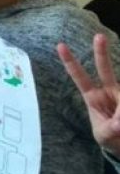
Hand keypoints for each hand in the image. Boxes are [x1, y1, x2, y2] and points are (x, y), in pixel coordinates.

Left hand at [58, 34, 119, 157]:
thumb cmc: (110, 137)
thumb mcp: (104, 136)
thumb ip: (110, 129)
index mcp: (93, 97)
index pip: (79, 77)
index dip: (70, 62)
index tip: (60, 45)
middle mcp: (109, 90)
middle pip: (104, 68)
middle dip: (101, 52)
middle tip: (98, 36)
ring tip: (119, 128)